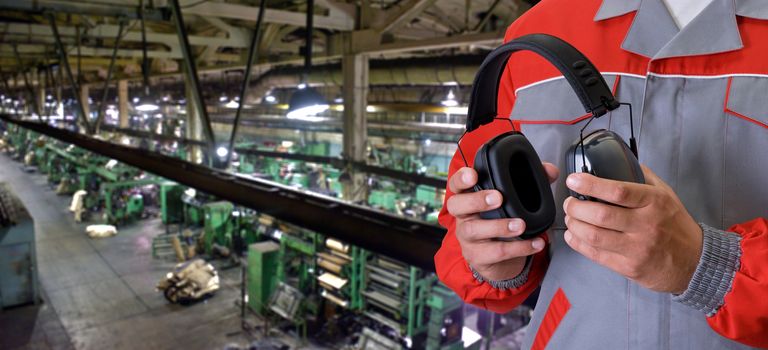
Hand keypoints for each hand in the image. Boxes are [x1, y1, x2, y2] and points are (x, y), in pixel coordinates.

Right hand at [447, 163, 557, 281]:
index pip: (456, 185)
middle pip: (456, 205)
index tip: (473, 175)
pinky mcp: (478, 256)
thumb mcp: (513, 200)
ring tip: (520, 225)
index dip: (461, 179)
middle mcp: (463, 216)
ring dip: (499, 226)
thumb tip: (550, 171)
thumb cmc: (501, 222)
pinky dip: (519, 248)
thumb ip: (531, 182)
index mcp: (468, 197)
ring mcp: (467, 237)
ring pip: (474, 230)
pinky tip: (535, 242)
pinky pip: (495, 252)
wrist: (497, 259)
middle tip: (498, 198)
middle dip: (476, 200)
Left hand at [563, 165, 702, 293]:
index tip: (574, 180)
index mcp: (654, 202)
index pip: (618, 191)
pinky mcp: (629, 267)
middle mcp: (646, 225)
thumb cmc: (675, 225)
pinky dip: (578, 244)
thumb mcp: (666, 194)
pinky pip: (596, 255)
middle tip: (569, 202)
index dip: (591, 184)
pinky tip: (573, 235)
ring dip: (574, 225)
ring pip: (594, 236)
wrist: (695, 262)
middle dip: (576, 208)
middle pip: (601, 215)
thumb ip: (642, 177)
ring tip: (570, 218)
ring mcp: (637, 249)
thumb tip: (618, 159)